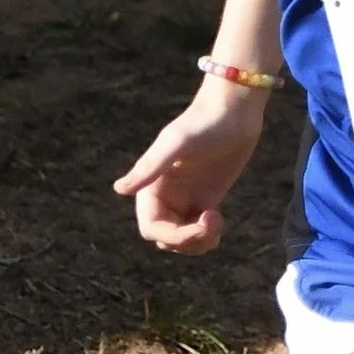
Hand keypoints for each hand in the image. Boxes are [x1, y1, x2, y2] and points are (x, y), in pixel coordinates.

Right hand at [112, 79, 269, 252]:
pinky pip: (199, 231)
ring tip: (217, 222)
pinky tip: (219, 218)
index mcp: (151, 184)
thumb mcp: (177, 143)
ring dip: (199, 242)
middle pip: (166, 239)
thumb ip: (149, 167)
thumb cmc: (204, 123)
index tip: (199, 228)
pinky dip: (208, 235)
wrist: (234, 111)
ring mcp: (185, 198)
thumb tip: (119, 189)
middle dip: (188, 241)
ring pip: (182, 239)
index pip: (151, 228)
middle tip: (213, 224)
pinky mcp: (206, 199)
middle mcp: (165, 194)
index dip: (172, 237)